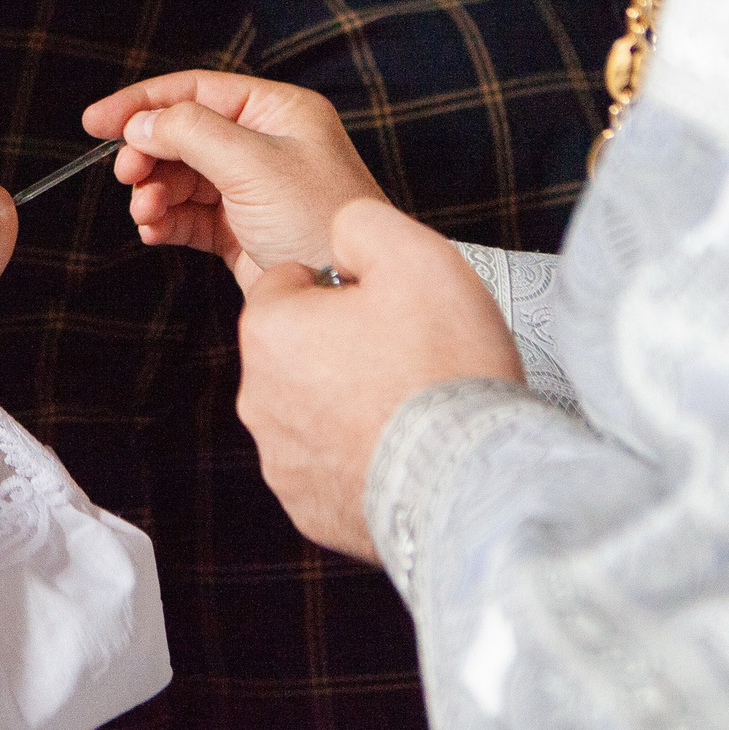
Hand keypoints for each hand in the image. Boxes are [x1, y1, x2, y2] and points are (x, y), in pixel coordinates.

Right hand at [84, 70, 386, 281]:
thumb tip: (141, 123)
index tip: (96, 122)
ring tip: (147, 213)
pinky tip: (154, 230)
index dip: (143, 103)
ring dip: (154, 192)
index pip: (196, 90)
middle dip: (148, 155)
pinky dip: (165, 220)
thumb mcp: (254, 164)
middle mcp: (263, 144)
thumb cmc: (319, 221)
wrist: (347, 295)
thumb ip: (191, 133)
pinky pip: (187, 214)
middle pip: (181, 134)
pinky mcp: (239, 230)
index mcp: (277, 112)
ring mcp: (250, 188)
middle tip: (129, 176)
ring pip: (179, 177)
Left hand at [235, 200, 521, 559]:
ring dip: (346, 400)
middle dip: (339, 345)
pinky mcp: (306, 506)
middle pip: (296, 347)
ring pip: (309, 406)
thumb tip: (340, 231)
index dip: (342, 288)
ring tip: (407, 403)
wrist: (472, 479)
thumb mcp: (414, 254)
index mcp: (269, 330)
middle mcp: (256, 397)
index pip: (288, 283)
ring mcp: (280, 458)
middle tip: (403, 354)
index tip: (386, 308)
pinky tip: (400, 449)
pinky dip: (355, 455)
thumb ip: (361, 223)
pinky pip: (325, 465)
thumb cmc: (443, 366)